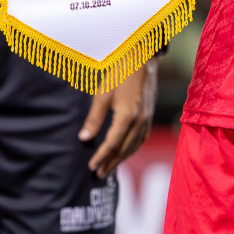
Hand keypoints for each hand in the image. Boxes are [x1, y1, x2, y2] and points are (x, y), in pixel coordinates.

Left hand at [78, 60, 156, 175]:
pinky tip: (125, 151)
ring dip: (122, 159)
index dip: (101, 157)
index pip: (112, 145)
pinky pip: (141, 139)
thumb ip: (94, 118)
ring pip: (134, 146)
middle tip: (99, 174)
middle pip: (124, 150)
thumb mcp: (103, 93)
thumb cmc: (120, 72)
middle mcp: (140, 122)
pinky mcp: (150, 116)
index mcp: (127, 117)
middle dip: (111, 163)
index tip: (91, 166)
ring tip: (109, 167)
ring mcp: (147, 120)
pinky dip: (131, 149)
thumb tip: (84, 138)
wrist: (143, 58)